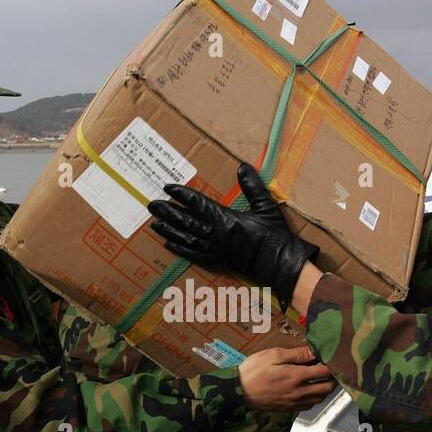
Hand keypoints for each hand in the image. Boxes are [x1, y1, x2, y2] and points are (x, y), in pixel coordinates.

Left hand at [148, 163, 318, 306]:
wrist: (280, 265)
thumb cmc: (275, 235)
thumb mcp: (266, 206)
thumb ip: (253, 186)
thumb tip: (243, 166)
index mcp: (227, 219)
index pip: (199, 204)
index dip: (182, 195)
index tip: (168, 188)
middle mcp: (216, 235)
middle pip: (187, 221)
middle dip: (168, 212)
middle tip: (152, 205)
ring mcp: (215, 251)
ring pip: (186, 239)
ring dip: (170, 231)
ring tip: (155, 224)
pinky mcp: (218, 263)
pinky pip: (194, 256)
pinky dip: (180, 250)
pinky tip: (168, 245)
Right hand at [237, 346, 335, 411]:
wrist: (238, 392)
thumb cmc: (253, 371)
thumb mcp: (273, 355)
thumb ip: (296, 354)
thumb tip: (314, 351)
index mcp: (296, 376)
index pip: (324, 373)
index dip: (332, 365)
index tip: (331, 358)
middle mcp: (298, 392)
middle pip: (326, 388)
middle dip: (333, 379)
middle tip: (332, 369)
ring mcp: (294, 402)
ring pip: (320, 398)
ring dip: (325, 389)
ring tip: (323, 378)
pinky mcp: (288, 408)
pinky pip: (309, 405)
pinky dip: (315, 398)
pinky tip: (310, 390)